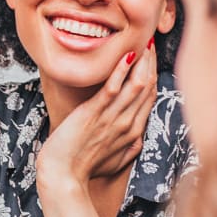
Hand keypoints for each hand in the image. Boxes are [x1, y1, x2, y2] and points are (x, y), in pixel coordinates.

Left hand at [36, 41, 156, 189]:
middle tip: (151, 39)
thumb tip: (137, 141)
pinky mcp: (93, 115)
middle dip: (152, 61)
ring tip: (143, 41)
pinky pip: (112, 89)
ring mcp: (112, 119)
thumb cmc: (83, 169)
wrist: (63, 177)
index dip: (153, 73)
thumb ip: (128, 149)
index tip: (152, 56)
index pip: (150, 96)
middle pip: (148, 86)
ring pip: (136, 84)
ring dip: (141, 60)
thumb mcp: (113, 162)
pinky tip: (125, 55)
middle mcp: (128, 124)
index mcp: (133, 132)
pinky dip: (119, 71)